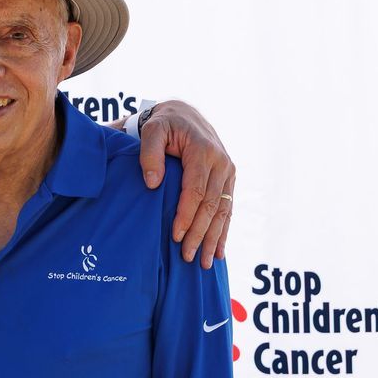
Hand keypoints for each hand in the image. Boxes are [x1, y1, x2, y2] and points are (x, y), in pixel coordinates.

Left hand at [135, 100, 234, 268]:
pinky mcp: (228, 180)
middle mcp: (221, 163)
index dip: (187, 216)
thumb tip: (152, 183)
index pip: (196, 191)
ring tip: (206, 263)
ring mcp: (228, 172)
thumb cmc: (164, 123)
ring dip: (214, 239)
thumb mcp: (152, 130)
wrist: (183, 114)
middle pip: (211, 206)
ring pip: (222, 211)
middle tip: (189, 258)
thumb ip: (149, 154)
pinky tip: (220, 251)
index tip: (176, 237)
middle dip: (200, 234)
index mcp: (204, 151)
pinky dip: (223, 231)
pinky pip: (227, 209)